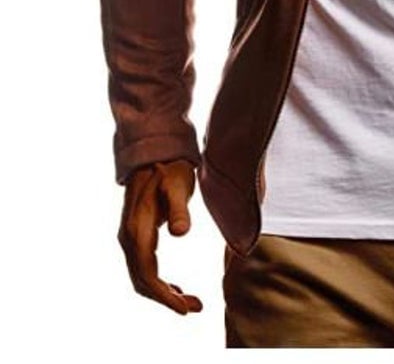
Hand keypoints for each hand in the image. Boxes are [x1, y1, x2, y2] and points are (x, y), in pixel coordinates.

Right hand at [117, 159, 202, 314]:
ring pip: (142, 276)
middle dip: (167, 299)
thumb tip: (181, 232)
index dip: (164, 296)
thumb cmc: (170, 168)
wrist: (154, 153)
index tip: (184, 308)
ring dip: (164, 293)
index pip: (147, 273)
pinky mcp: (138, 236)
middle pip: (143, 281)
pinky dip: (159, 282)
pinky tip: (177, 287)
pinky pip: (145, 267)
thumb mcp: (178, 185)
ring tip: (191, 301)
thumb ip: (179, 209)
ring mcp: (131, 237)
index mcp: (137, 229)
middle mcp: (129, 237)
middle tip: (196, 307)